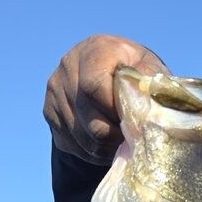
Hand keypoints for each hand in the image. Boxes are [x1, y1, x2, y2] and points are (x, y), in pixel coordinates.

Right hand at [43, 34, 168, 164]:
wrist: (112, 74)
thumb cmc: (138, 74)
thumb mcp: (151, 70)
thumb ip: (151, 83)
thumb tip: (148, 102)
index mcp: (96, 49)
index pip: (94, 86)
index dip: (115, 111)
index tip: (133, 121)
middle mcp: (68, 66)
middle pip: (89, 117)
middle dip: (115, 134)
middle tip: (133, 138)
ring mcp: (55, 90)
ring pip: (82, 137)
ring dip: (107, 147)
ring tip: (123, 141)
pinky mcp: (50, 113)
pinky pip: (74, 145)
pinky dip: (94, 151)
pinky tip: (109, 143)